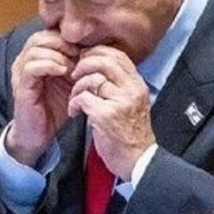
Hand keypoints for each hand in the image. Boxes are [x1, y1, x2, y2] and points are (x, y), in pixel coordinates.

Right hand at [5, 30, 79, 164]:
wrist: (39, 135)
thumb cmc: (54, 108)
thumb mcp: (69, 82)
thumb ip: (76, 64)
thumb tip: (94, 48)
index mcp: (35, 57)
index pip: (48, 34)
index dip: (67, 38)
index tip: (84, 49)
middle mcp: (24, 61)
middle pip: (41, 36)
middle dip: (63, 43)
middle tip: (79, 55)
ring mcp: (20, 73)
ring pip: (36, 48)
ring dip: (59, 55)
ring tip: (73, 66)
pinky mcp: (21, 86)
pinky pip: (32, 66)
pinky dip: (50, 65)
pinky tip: (63, 72)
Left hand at [67, 45, 154, 179]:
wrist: (139, 161)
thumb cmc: (131, 134)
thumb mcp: (132, 103)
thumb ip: (120, 85)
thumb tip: (98, 68)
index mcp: (137, 85)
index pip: (118, 55)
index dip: (97, 52)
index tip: (85, 59)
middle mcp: (131, 90)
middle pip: (104, 61)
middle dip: (84, 64)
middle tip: (74, 74)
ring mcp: (120, 102)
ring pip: (91, 79)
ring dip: (76, 87)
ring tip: (74, 98)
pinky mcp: (106, 116)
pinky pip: (83, 98)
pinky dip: (74, 103)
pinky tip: (74, 111)